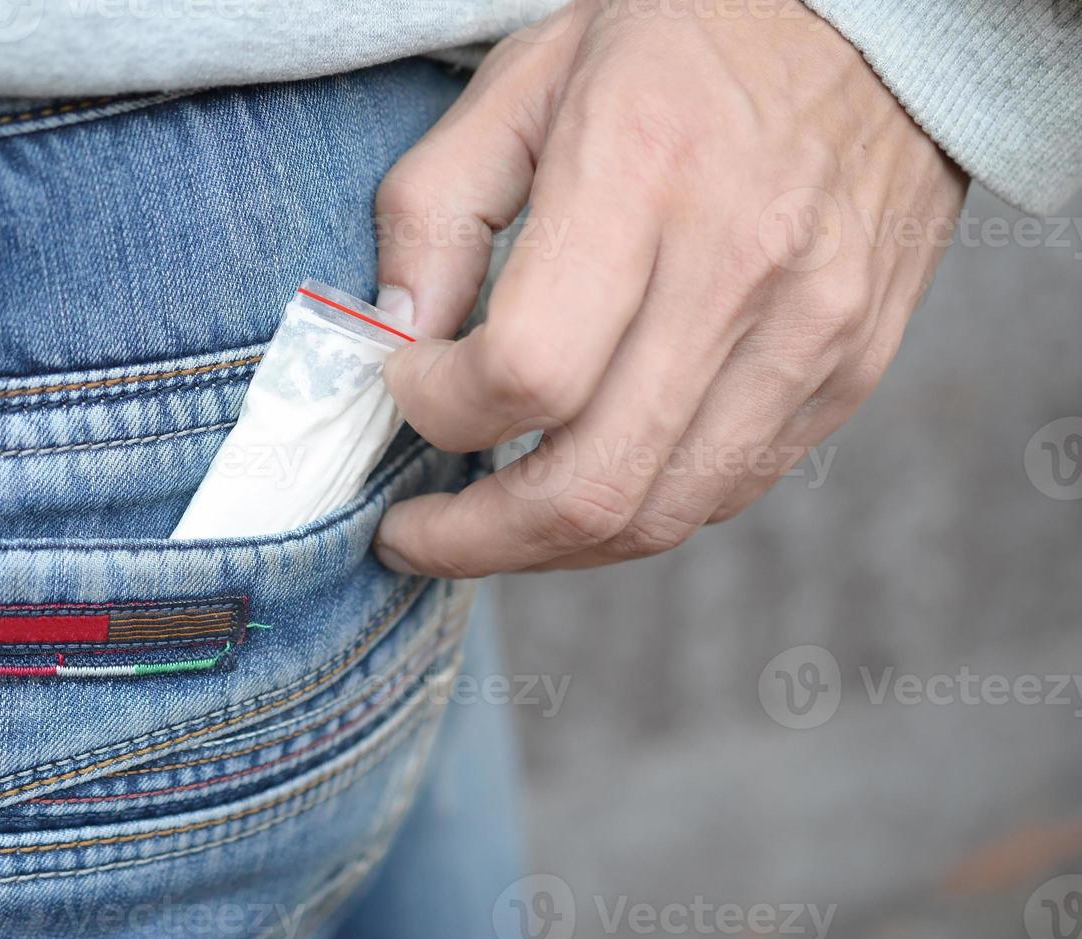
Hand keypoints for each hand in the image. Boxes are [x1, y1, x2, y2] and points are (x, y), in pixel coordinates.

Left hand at [371, 0, 966, 576]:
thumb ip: (436, 208)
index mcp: (642, 175)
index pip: (526, 371)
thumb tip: (396, 336)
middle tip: (415, 536)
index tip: (404, 387)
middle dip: (475, 540)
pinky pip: (726, 489)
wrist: (881, 19)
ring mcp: (809, 333)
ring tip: (488, 526)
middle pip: (591, 484)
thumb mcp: (526, 79)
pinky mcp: (848, 370)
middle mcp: (738, 269)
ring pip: (661, 514)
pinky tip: (584, 480)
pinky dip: (638, 510)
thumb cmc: (686, 35)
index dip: (437, 409)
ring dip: (550, 547)